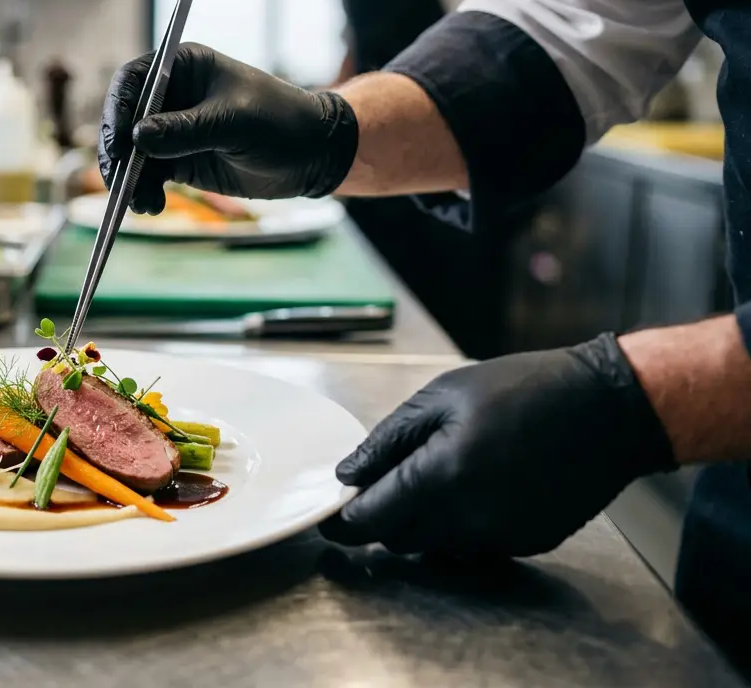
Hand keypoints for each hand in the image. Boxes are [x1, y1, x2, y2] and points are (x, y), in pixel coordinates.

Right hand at [98, 43, 358, 213]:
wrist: (312, 156)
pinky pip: (147, 175)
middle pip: (124, 119)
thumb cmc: (281, 122)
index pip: (133, 81)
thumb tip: (137, 138)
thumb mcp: (234, 123)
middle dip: (118, 152)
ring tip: (142, 204)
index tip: (118, 141)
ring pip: (132, 153)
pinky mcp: (178, 161)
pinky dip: (143, 191)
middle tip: (119, 179)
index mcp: (183, 67)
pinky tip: (150, 205)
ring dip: (129, 179)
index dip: (118, 108)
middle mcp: (171, 96)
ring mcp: (172, 130)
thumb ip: (186, 130)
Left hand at [319, 334, 676, 556]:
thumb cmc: (524, 389)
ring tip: (435, 476)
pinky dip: (459, 525)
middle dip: (381, 517)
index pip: (372, 518)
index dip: (342, 522)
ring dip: (420, 522)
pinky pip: (473, 545)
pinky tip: (476, 485)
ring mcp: (502, 536)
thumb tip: (348, 475)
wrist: (609, 409)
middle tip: (382, 483)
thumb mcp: (443, 396)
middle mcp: (471, 516)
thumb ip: (388, 440)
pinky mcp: (527, 543)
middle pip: (399, 538)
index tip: (327, 517)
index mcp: (443, 475)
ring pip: (435, 546)